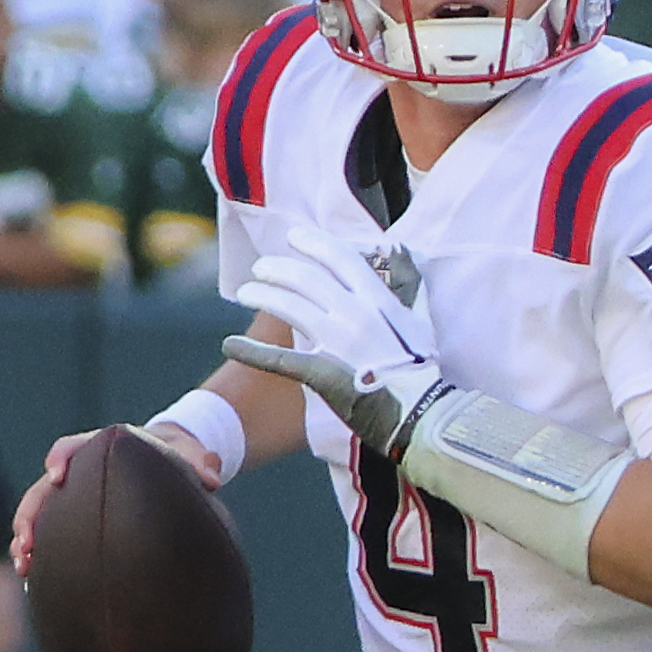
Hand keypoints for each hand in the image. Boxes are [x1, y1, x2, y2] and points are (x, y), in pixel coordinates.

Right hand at [10, 422, 218, 573]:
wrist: (170, 462)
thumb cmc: (177, 456)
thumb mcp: (189, 454)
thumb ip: (199, 463)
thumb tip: (214, 477)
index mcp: (98, 448)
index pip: (71, 447)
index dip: (61, 458)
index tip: (56, 474)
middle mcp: (78, 471)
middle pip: (43, 488)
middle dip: (31, 512)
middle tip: (26, 539)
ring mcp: (72, 496)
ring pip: (39, 514)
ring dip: (26, 538)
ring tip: (24, 565)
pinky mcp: (73, 518)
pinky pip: (50, 535)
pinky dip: (41, 554)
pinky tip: (34, 579)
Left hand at [229, 226, 436, 454]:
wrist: (422, 414)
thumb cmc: (422, 372)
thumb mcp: (421, 323)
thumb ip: (410, 285)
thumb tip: (405, 251)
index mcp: (378, 302)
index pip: (340, 259)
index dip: (314, 243)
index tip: (294, 237)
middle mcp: (355, 315)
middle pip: (307, 278)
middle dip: (280, 268)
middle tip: (261, 267)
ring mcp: (336, 343)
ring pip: (290, 306)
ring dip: (263, 294)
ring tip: (247, 292)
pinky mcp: (320, 373)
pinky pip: (279, 358)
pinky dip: (251, 352)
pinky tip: (230, 345)